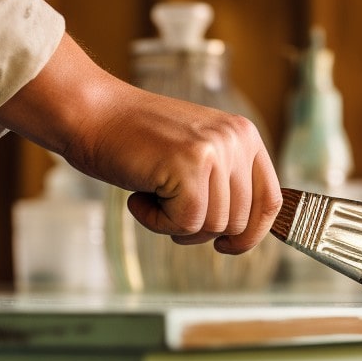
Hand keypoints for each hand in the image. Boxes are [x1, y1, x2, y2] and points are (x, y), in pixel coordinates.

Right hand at [0, 34, 280, 253]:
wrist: (91, 114)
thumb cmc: (135, 141)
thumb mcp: (195, 156)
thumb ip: (225, 184)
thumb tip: (246, 234)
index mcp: (244, 135)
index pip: (270, 200)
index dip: (252, 234)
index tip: (227, 246)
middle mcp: (236, 139)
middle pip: (238, 221)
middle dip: (200, 228)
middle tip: (166, 205)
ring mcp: (214, 150)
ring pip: (212, 226)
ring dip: (175, 224)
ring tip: (151, 193)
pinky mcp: (190, 165)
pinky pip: (186, 224)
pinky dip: (157, 222)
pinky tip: (140, 196)